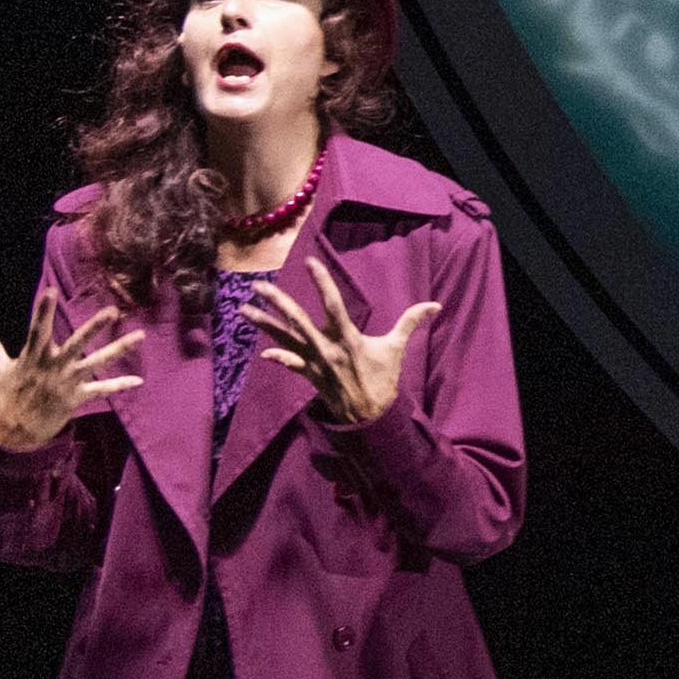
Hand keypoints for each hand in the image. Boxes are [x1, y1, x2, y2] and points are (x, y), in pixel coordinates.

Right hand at [0, 294, 141, 452]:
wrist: (11, 434)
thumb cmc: (5, 396)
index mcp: (32, 357)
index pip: (37, 329)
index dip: (42, 311)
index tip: (50, 292)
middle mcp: (52, 368)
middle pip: (76, 344)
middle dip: (94, 328)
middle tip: (113, 311)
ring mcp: (66, 383)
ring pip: (97, 363)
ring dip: (119, 350)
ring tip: (140, 336)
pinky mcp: (76, 399)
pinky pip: (101, 391)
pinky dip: (119, 385)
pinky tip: (138, 380)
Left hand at [253, 263, 428, 429]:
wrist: (369, 416)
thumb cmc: (383, 380)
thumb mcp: (396, 349)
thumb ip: (410, 323)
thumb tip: (434, 304)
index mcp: (348, 338)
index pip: (333, 304)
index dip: (322, 282)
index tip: (309, 262)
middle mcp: (326, 348)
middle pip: (296, 320)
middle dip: (277, 301)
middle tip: (258, 285)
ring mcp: (314, 362)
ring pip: (284, 338)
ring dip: (263, 323)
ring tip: (244, 309)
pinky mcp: (309, 375)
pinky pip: (290, 363)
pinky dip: (279, 357)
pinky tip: (265, 352)